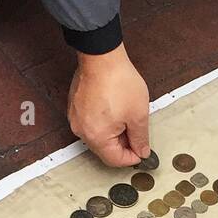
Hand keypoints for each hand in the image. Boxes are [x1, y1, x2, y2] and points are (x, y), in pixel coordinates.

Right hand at [68, 46, 150, 166]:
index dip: (131, 158)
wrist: (102, 57)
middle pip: (104, 149)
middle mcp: (82, 132)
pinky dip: (103, 121)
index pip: (114, 160)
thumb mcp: (139, 114)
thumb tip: (142, 152)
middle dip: (123, 144)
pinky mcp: (74, 107)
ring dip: (113, 132)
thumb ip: (140, 138)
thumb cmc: (119, 83)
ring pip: (97, 135)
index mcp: (97, 138)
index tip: (142, 151)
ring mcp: (75, 119)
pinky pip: (90, 122)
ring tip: (126, 116)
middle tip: (137, 132)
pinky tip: (114, 108)